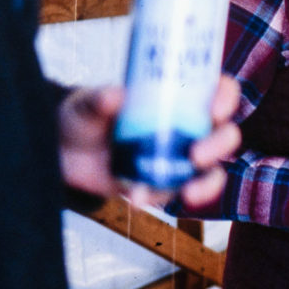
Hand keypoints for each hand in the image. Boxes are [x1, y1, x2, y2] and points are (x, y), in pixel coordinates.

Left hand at [59, 75, 240, 209]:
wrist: (61, 155)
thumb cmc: (82, 117)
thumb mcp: (86, 104)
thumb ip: (99, 99)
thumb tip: (116, 96)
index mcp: (179, 97)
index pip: (218, 91)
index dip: (226, 98)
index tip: (215, 110)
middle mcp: (188, 127)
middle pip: (224, 134)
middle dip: (220, 145)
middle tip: (197, 155)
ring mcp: (178, 159)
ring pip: (211, 171)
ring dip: (207, 183)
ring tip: (188, 192)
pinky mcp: (162, 186)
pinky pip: (174, 195)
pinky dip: (157, 198)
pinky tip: (136, 197)